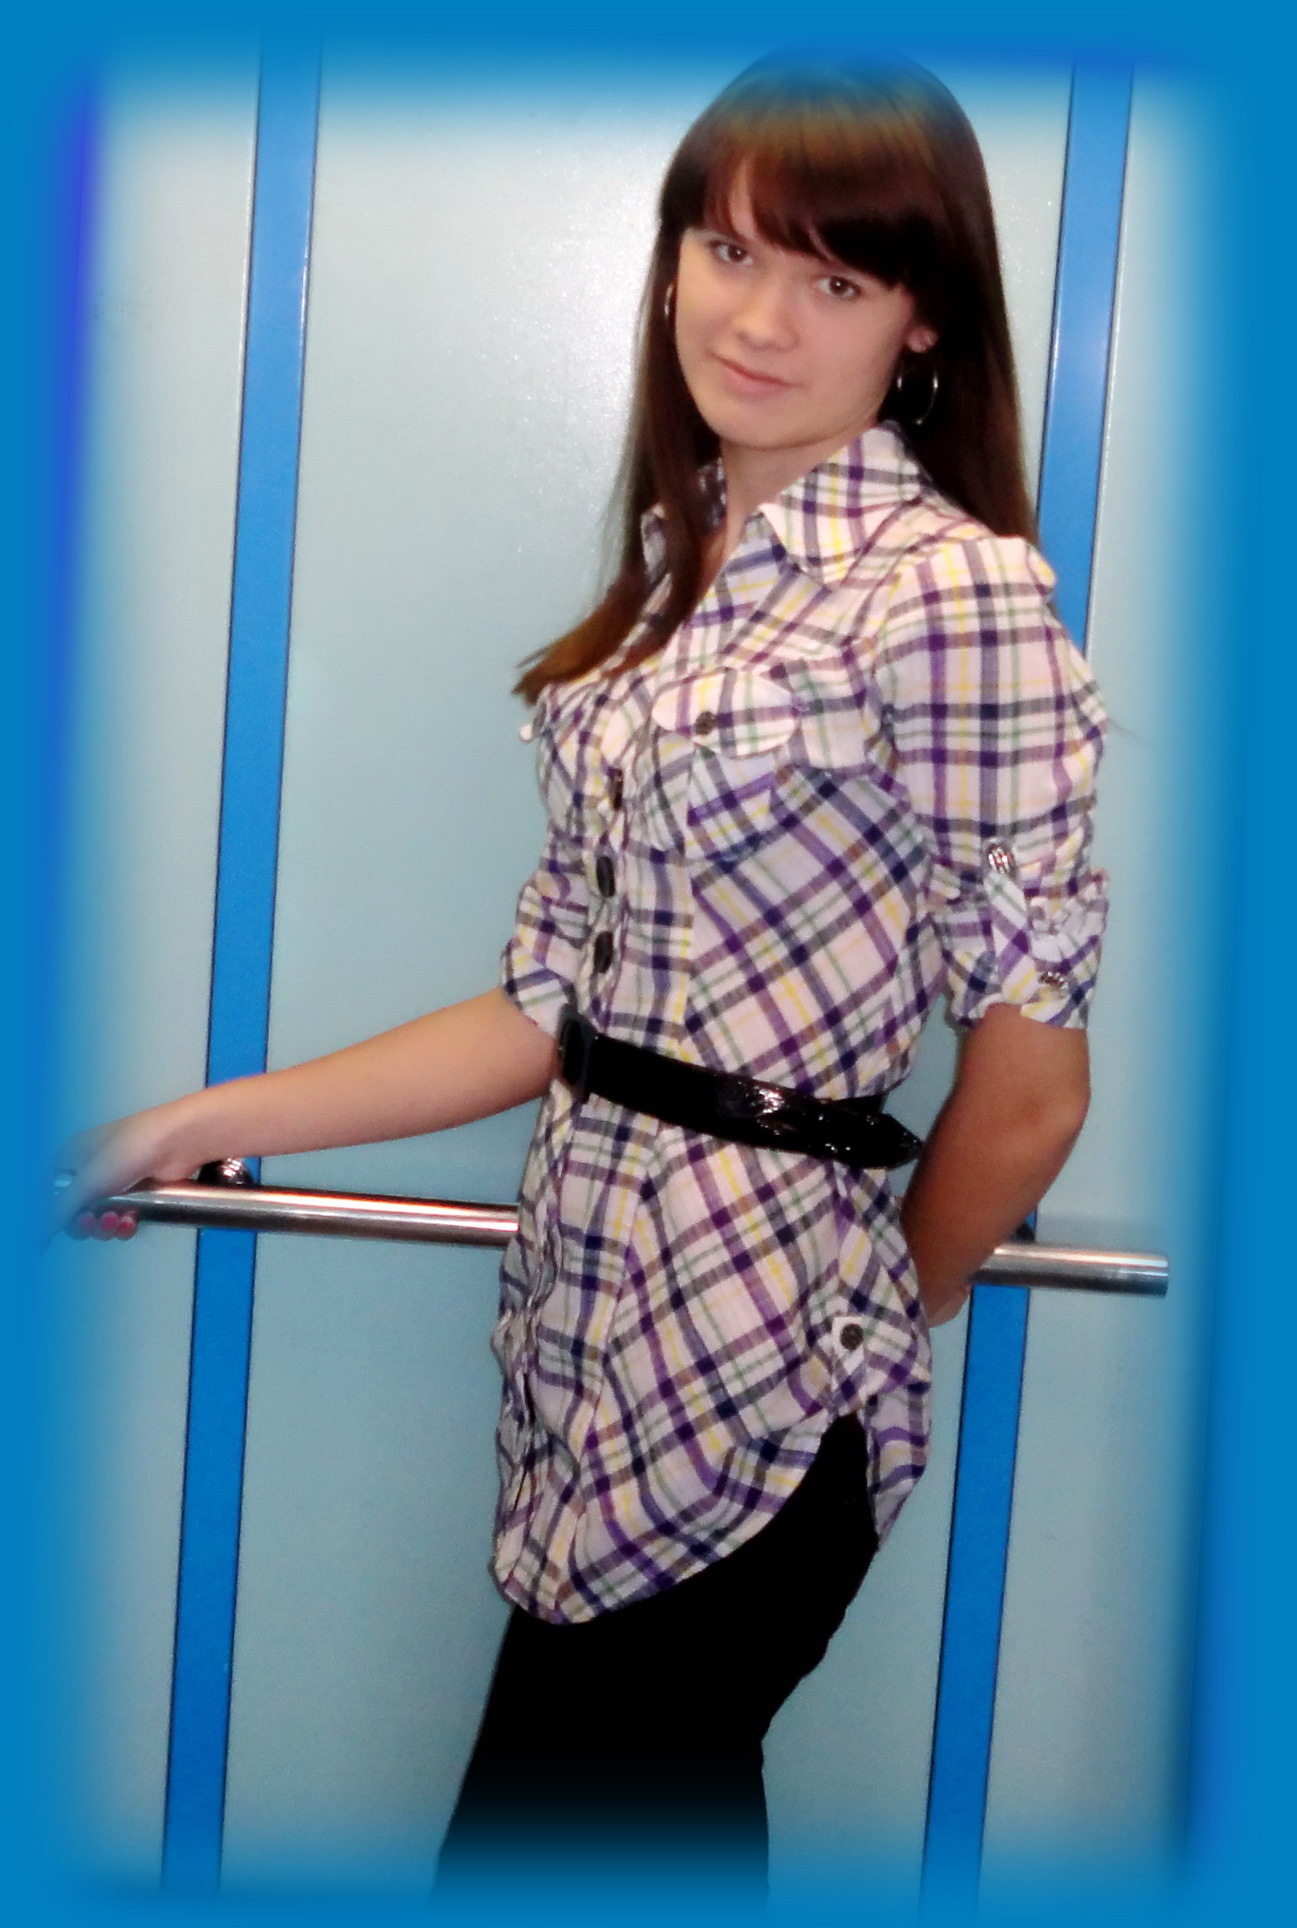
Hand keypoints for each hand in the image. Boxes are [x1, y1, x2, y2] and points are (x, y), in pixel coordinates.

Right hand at [48, 1102, 202, 1243]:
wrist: (178, 1142)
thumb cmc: (134, 1145)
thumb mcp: (88, 1182)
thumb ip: (59, 1212)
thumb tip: (37, 1234)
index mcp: (71, 1156)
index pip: (48, 1192)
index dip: (49, 1213)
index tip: (49, 1232)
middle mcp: (92, 1167)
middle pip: (74, 1210)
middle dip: (84, 1223)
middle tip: (92, 1222)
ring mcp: (116, 1179)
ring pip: (100, 1217)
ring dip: (106, 1226)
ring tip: (115, 1221)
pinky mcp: (138, 1192)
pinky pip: (122, 1217)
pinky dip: (124, 1225)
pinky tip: (129, 1222)